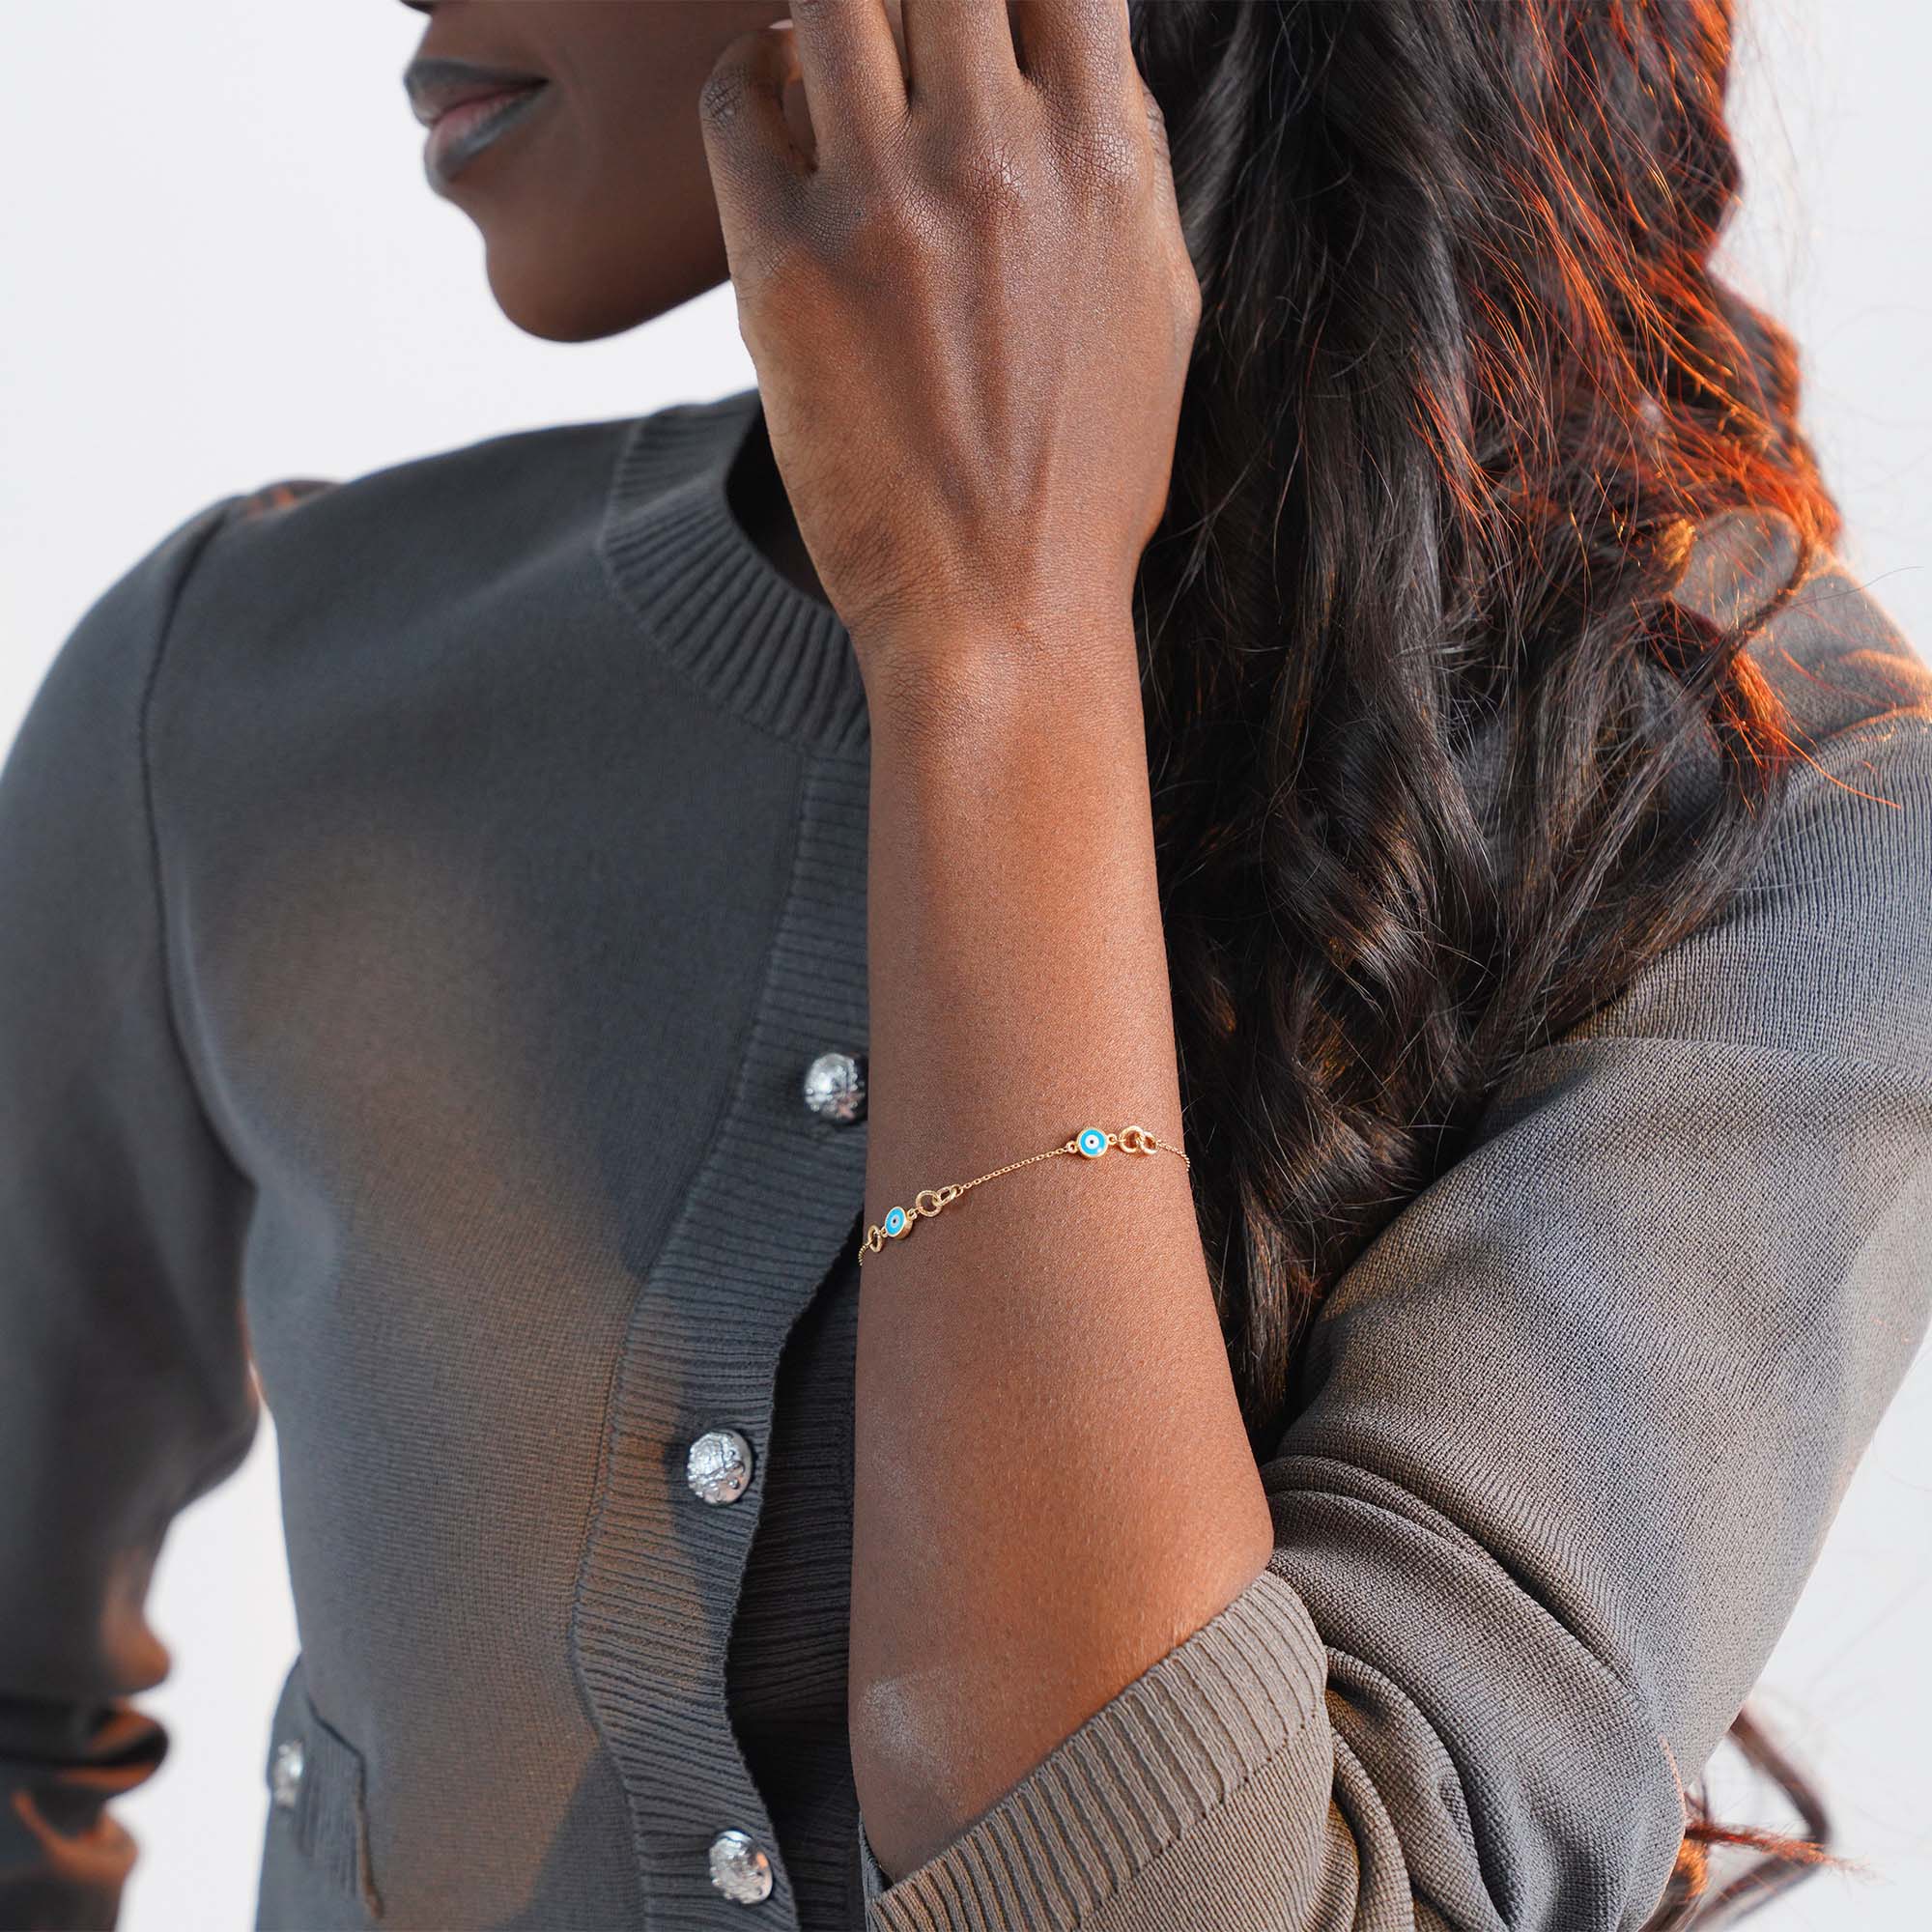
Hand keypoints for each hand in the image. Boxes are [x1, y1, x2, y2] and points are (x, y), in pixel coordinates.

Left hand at [697, 0, 1198, 675]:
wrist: (1001, 610)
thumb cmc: (1087, 471)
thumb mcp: (1158, 301)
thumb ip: (1125, 154)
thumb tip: (1086, 46)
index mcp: (1100, 158)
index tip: (990, 9)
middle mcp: (993, 158)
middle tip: (900, 33)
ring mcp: (881, 207)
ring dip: (828, 9)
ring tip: (831, 51)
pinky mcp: (782, 268)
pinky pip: (736, 100)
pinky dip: (749, 77)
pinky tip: (771, 104)